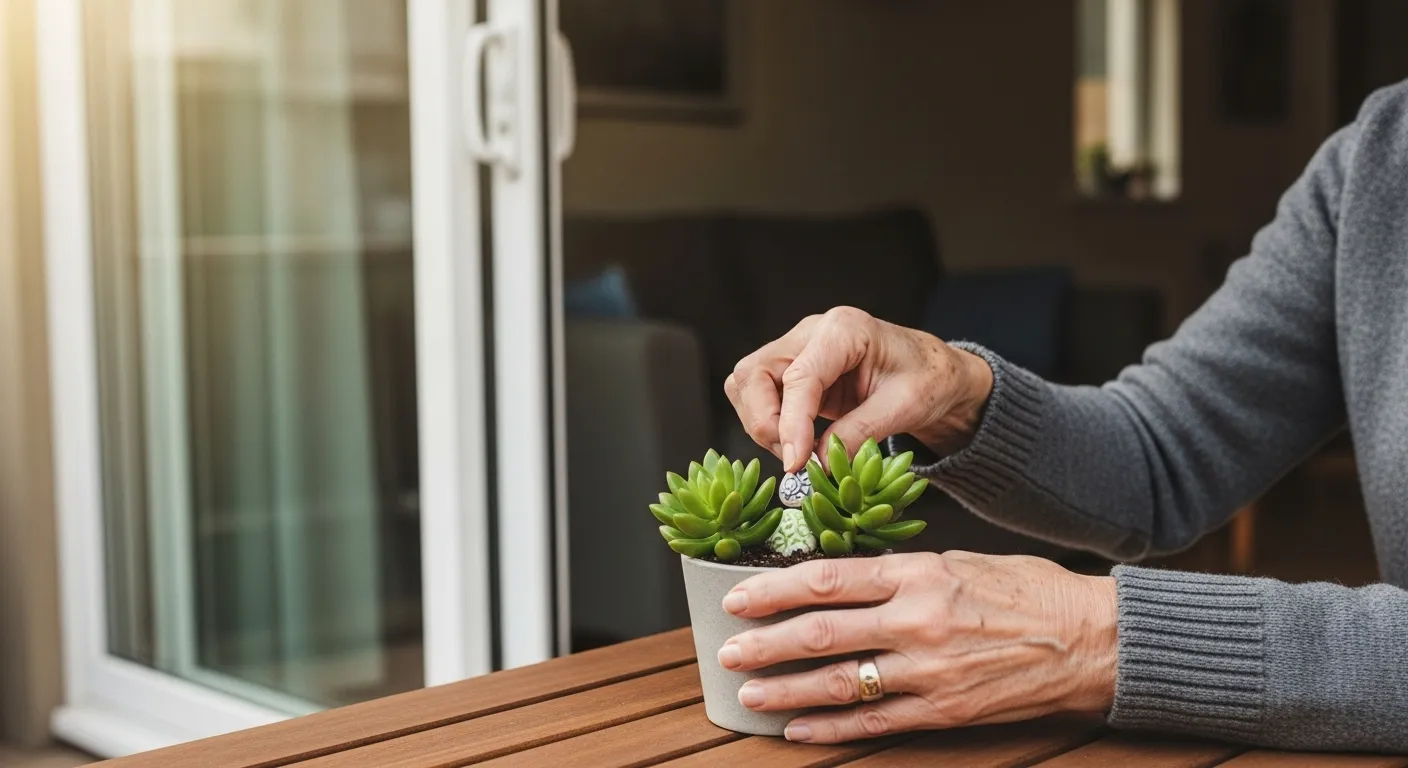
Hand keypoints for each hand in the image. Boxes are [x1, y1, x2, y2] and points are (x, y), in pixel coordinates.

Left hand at [716, 551, 1116, 742]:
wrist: (1091, 639)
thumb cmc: (1027, 592)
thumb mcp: (958, 561)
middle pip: (819, 632)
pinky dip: (830, 729)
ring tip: (750, 694)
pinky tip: (798, 731)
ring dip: (786, 691)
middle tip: (728, 651)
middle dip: (764, 644)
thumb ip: (898, 573)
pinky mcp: (944, 710)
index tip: (738, 598)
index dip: (773, 591)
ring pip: (838, 683)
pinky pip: (873, 723)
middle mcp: (917, 619)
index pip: (826, 579)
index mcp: (918, 572)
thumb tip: (837, 583)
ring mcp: (929, 670)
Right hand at [724, 306, 992, 471]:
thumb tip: (819, 464)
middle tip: (795, 460)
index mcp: (844, 328)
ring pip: (747, 385)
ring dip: (763, 425)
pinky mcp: (791, 371)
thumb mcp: (905, 407)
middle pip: (754, 373)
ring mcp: (796, 350)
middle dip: (765, 422)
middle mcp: (810, 332)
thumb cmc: (927, 380)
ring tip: (800, 454)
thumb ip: (860, 432)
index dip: (791, 423)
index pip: (799, 376)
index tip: (795, 463)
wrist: (932, 373)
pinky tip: (797, 443)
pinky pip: (758, 397)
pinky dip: (768, 424)